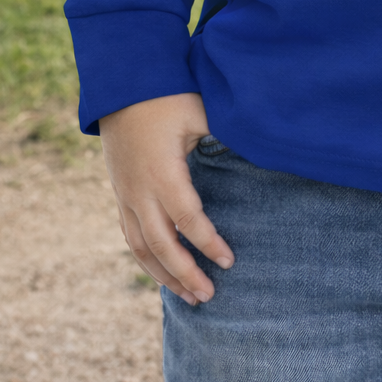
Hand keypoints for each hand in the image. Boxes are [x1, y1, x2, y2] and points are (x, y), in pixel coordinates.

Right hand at [99, 93, 233, 305]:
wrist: (121, 85)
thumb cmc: (168, 95)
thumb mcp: (199, 112)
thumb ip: (224, 136)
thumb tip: (261, 148)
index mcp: (162, 172)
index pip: (188, 219)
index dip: (209, 243)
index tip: (230, 261)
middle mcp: (139, 190)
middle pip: (161, 245)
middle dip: (185, 274)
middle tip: (210, 296)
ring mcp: (125, 194)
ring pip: (141, 247)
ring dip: (164, 275)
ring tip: (188, 297)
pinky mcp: (120, 192)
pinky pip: (130, 235)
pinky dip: (147, 259)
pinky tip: (163, 271)